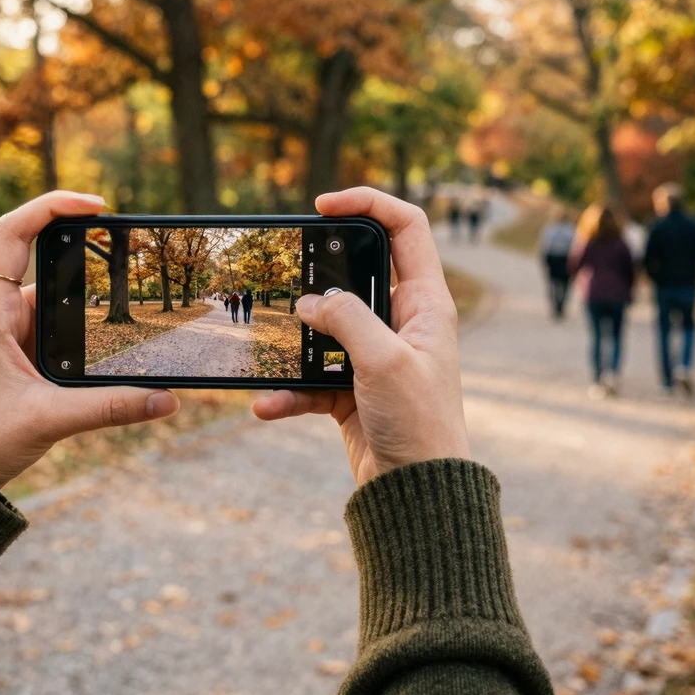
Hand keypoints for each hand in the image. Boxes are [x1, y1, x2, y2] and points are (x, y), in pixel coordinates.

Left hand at [0, 191, 179, 493]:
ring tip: (133, 302)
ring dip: (90, 299)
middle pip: (46, 259)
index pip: (15, 232)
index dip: (53, 206)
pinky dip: (86, 329)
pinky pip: (60, 327)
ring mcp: (10, 331)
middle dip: (89, 253)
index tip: (97, 206)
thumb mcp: (47, 420)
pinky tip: (114, 343)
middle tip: (131, 250)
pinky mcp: (22, 352)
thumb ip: (110, 408)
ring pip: (58, 298)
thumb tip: (166, 400)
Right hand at [252, 187, 469, 486]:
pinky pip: (312, 377)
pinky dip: (289, 390)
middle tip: (289, 271)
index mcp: (426, 303)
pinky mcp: (352, 388)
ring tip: (276, 343)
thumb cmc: (420, 424)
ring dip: (297, 338)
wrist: (416, 493)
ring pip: (326, 326)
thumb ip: (345, 320)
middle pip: (357, 272)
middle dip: (319, 273)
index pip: (405, 227)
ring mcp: (375, 355)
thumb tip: (308, 304)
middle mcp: (403, 322)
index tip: (323, 204)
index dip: (369, 202)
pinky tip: (268, 404)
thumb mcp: (384, 361)